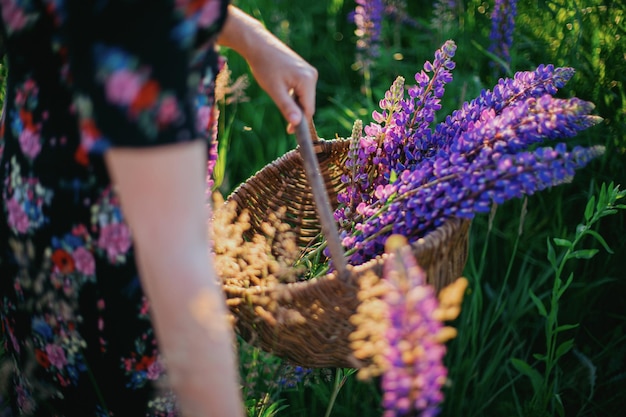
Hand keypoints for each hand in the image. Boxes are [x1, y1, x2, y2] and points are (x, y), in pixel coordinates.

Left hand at [217, 6, 317, 132]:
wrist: (258, 45)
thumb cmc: (265, 67)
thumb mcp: (274, 90)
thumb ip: (287, 108)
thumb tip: (297, 124)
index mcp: (307, 80)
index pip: (309, 110)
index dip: (300, 122)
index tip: (289, 131)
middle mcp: (312, 75)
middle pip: (308, 103)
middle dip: (296, 111)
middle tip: (280, 111)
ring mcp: (309, 71)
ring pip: (305, 97)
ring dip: (294, 102)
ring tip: (278, 94)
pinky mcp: (304, 70)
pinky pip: (302, 89)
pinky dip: (293, 94)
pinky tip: (281, 87)